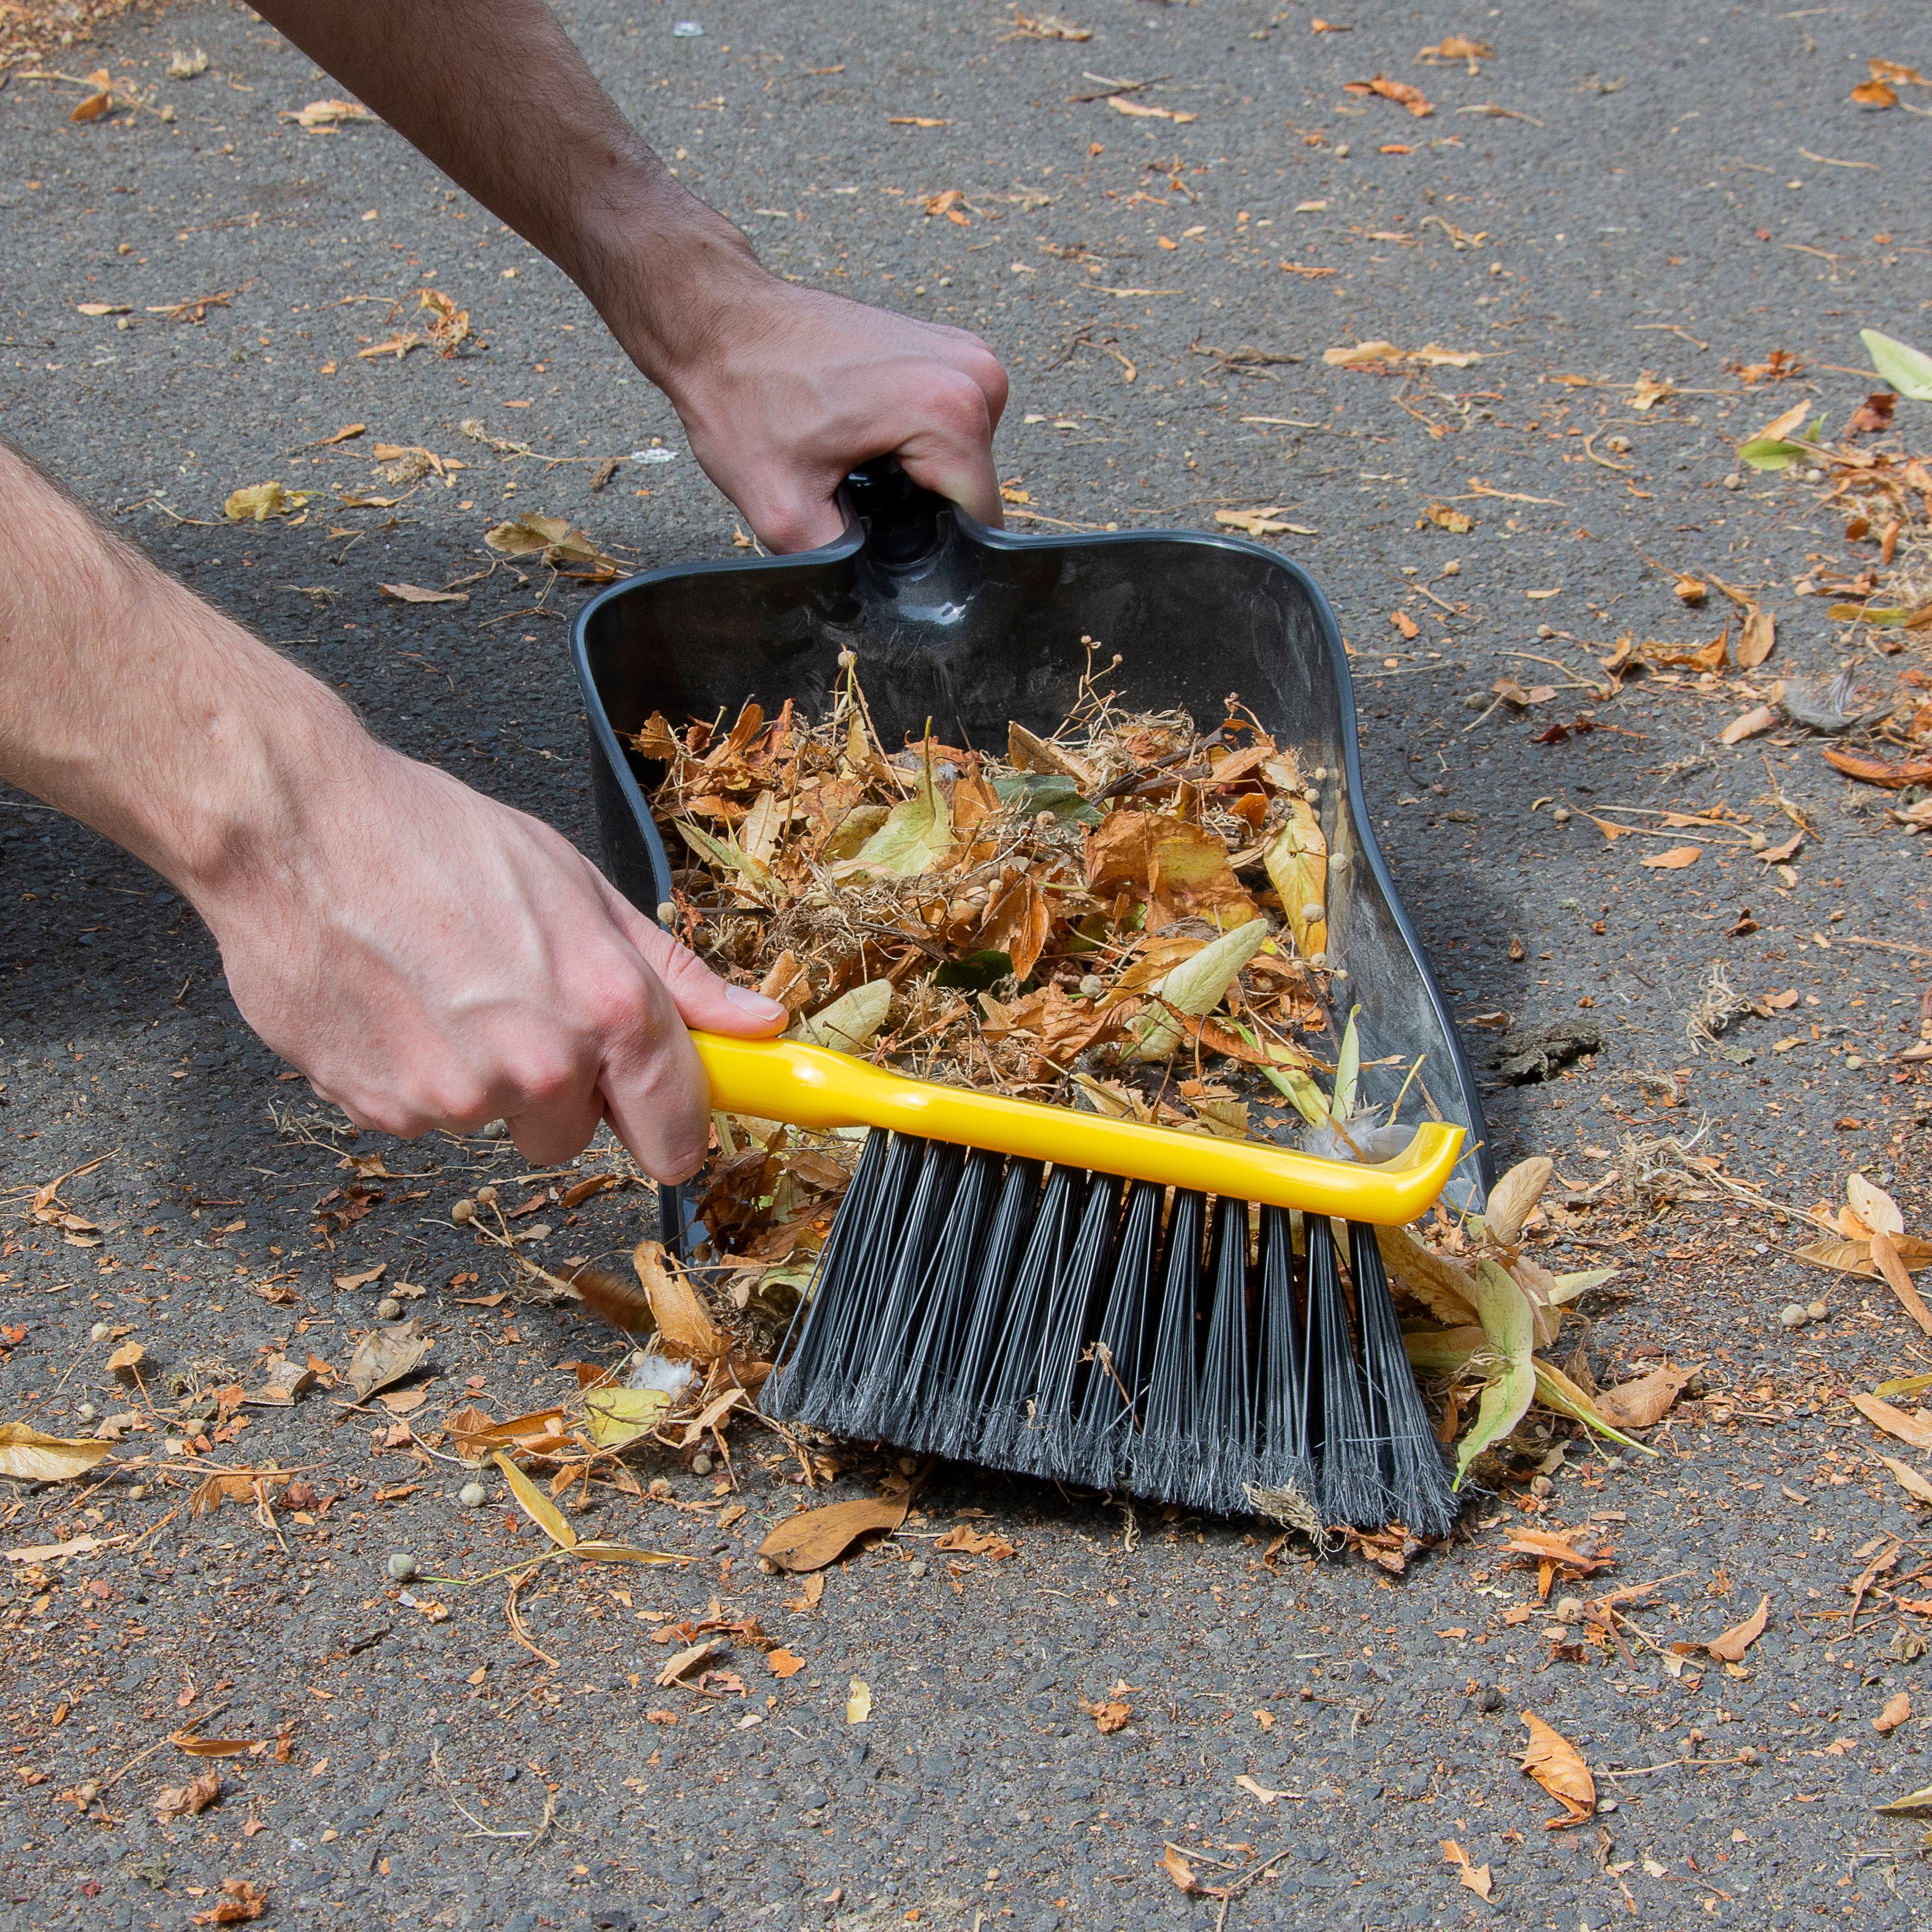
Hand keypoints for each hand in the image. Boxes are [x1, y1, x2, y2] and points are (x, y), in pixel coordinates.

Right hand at [201, 743, 786, 1177]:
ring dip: (480, 1076)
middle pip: (576, 1134)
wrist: (295, 829)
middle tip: (516, 1003)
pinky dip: (414, 1074)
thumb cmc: (436, 839)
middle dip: (559, 1089)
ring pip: (494, 1120)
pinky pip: (423, 1117)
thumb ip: (675, 975)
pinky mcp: (382, 1111)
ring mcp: (457, 1096)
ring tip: (441, 985)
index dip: (675, 1127)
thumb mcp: (581, 888)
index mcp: (608, 1007)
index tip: (669, 1124)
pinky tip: (395, 1003)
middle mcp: (541, 1064)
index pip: (676, 1125)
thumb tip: (759, 1023)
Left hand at [627, 266, 1009, 552]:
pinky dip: (912, 443)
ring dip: (915, 477)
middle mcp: (976, 375)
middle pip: (972, 491)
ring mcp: (968, 355)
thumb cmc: (743, 394)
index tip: (881, 543)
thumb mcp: (784, 512)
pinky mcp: (950, 349)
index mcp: (949, 411)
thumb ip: (845, 567)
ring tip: (851, 457)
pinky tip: (861, 434)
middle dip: (920, 511)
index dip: (935, 555)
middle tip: (848, 492)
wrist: (719, 320)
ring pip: (962, 462)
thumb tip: (875, 601)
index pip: (980, 523)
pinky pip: (951, 426)